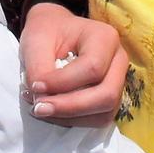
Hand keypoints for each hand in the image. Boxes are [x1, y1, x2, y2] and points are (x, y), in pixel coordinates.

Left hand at [19, 2, 126, 125]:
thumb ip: (38, 69)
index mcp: (105, 38)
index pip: (92, 68)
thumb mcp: (36, 41)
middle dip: (70, 107)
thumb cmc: (48, 32)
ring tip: (41, 107)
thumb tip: (42, 99)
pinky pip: (98, 119)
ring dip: (70, 117)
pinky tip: (52, 109)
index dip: (62, 83)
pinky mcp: (110, 99)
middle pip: (106, 95)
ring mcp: (118, 82)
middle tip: (39, 107)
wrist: (55, 33)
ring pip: (104, 113)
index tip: (35, 86)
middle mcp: (118, 60)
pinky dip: (72, 120)